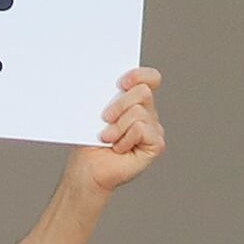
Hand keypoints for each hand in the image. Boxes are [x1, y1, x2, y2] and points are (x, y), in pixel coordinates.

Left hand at [65, 67, 164, 195]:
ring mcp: (154, 129)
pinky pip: (140, 129)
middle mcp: (148, 113)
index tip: (121, 83)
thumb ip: (108, 96)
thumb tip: (110, 84)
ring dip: (117, 127)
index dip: (139, 75)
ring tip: (108, 139)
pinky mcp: (156, 144)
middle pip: (143, 92)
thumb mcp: (95, 112)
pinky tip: (119, 148)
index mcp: (135, 101)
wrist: (87, 168)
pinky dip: (124, 139)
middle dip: (119, 104)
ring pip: (138, 112)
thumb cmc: (90, 141)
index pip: (151, 78)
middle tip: (105, 118)